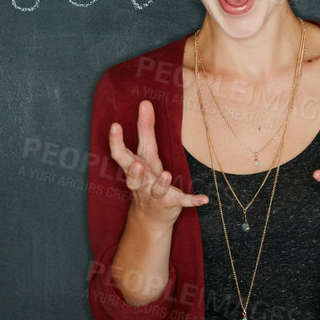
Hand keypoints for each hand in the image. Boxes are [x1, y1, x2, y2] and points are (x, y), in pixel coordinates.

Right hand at [109, 99, 206, 228]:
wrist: (150, 217)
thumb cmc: (147, 177)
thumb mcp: (146, 153)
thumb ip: (145, 129)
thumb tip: (145, 102)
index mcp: (133, 168)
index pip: (120, 155)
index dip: (116, 141)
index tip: (115, 125)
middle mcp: (141, 183)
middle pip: (133, 178)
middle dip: (134, 172)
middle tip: (136, 163)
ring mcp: (155, 195)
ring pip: (156, 190)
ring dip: (161, 183)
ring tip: (166, 174)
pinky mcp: (171, 203)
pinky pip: (182, 201)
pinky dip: (192, 200)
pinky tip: (204, 199)